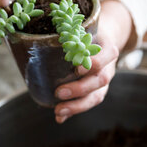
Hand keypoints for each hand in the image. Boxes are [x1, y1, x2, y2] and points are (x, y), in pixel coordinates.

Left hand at [54, 0, 133, 123]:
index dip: (95, 63)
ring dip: (77, 106)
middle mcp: (108, 66)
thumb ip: (68, 34)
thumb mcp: (81, 29)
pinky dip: (73, 111)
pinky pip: (88, 103)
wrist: (101, 40)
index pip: (107, 55)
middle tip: (59, 92)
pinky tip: (59, 117)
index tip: (78, 68)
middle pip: (101, 80)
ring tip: (58, 111)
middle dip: (80, 88)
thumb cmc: (85, 33)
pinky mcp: (97, 91)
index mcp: (106, 48)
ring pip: (97, 95)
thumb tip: (37, 40)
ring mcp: (104, 80)